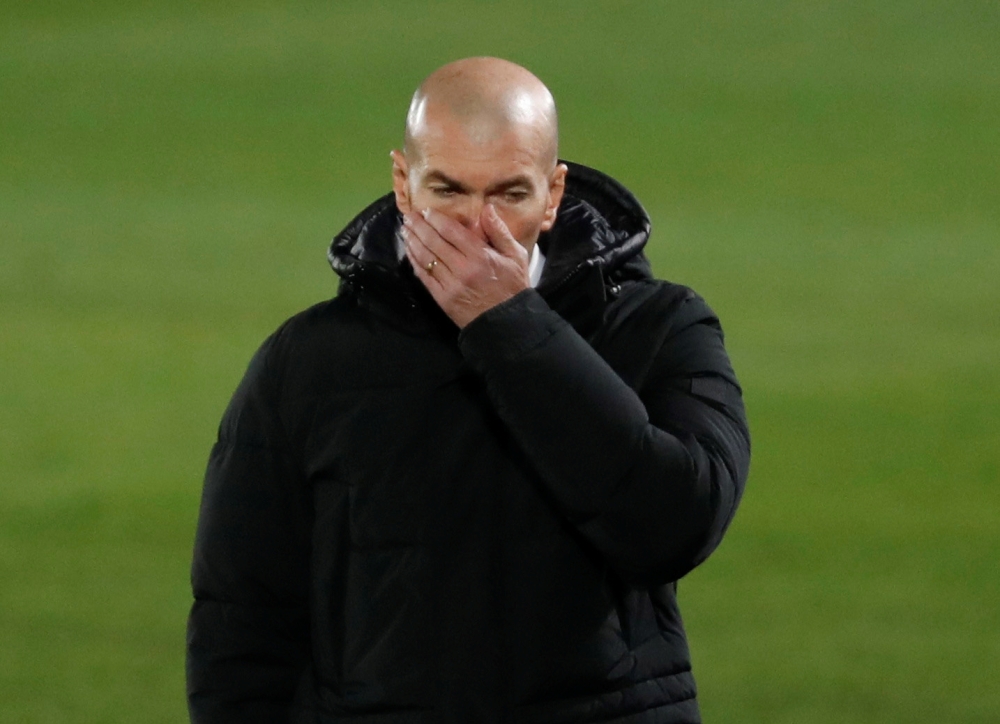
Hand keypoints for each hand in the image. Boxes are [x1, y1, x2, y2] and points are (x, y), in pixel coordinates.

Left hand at [401, 204, 530, 327]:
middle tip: (408, 215)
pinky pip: (424, 276)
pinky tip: (409, 251)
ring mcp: (450, 284)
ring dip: (413, 241)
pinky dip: (414, 261)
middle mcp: (462, 268)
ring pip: (425, 257)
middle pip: (433, 241)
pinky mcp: (442, 298)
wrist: (506, 323)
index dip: (435, 218)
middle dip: (419, 226)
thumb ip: (499, 231)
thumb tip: (486, 208)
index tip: (426, 210)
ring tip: (405, 230)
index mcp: (480, 255)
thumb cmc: (513, 287)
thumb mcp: (516, 255)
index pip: (450, 231)